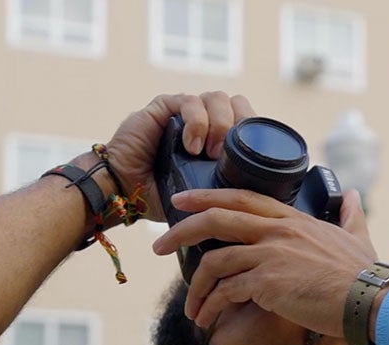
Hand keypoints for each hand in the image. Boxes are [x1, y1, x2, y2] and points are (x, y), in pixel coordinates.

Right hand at [101, 91, 255, 221]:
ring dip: (220, 124)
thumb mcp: (207, 195)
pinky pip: (190, 101)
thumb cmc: (166, 196)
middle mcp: (206, 120)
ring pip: (218, 98)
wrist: (126, 191)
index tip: (253, 158)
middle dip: (241, 126)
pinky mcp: (166, 106)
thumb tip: (261, 202)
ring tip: (208, 153)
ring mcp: (187, 111)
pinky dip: (196, 122)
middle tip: (227, 156)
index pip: (250, 120)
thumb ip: (230, 188)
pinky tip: (190, 146)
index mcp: (221, 138)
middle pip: (238, 103)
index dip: (257, 132)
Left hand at [150, 188, 376, 336]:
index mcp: (293, 219)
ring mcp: (269, 255)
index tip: (183, 202)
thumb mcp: (358, 237)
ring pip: (214, 261)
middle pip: (216, 220)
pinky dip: (210, 307)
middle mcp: (277, 231)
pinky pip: (224, 293)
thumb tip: (353, 196)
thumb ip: (350, 216)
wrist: (372, 301)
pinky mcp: (266, 284)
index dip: (207, 197)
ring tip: (191, 307)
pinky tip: (206, 320)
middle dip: (180, 231)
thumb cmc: (367, 276)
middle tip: (158, 244)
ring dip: (195, 286)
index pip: (241, 198)